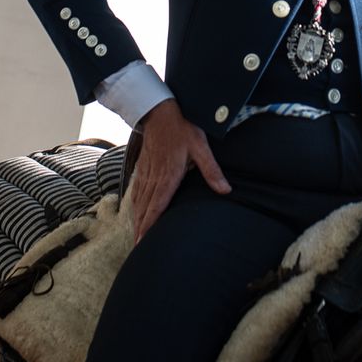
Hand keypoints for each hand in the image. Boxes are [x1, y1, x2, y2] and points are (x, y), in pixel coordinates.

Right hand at [127, 99, 229, 242]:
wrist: (160, 110)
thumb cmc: (182, 127)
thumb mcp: (201, 147)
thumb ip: (211, 170)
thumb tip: (225, 190)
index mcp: (168, 176)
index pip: (157, 207)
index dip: (150, 227)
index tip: (143, 243)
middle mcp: (154, 178)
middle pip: (145, 209)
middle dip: (141, 230)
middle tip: (137, 250)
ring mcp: (147, 173)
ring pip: (140, 202)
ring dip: (137, 221)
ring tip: (136, 238)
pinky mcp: (144, 167)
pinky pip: (137, 190)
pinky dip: (135, 205)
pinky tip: (135, 212)